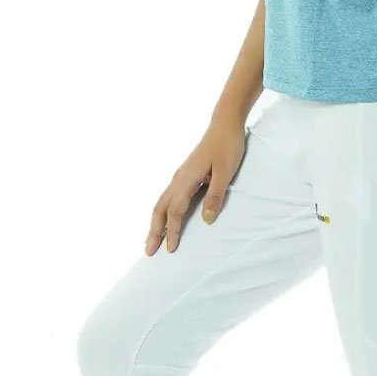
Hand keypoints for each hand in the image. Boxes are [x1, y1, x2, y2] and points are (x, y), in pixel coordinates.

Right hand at [146, 115, 247, 254]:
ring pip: (161, 202)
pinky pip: (167, 196)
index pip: (175, 211)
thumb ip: (216, 195)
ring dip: (155, 222)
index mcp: (187, 179)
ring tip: (151, 238)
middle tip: (148, 251)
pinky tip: (164, 217)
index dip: (172, 231)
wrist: (225, 124)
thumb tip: (207, 220)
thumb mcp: (225, 171)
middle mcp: (179, 178)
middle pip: (160, 209)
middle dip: (154, 231)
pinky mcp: (185, 174)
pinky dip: (162, 211)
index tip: (170, 249)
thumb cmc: (227, 146)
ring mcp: (180, 175)